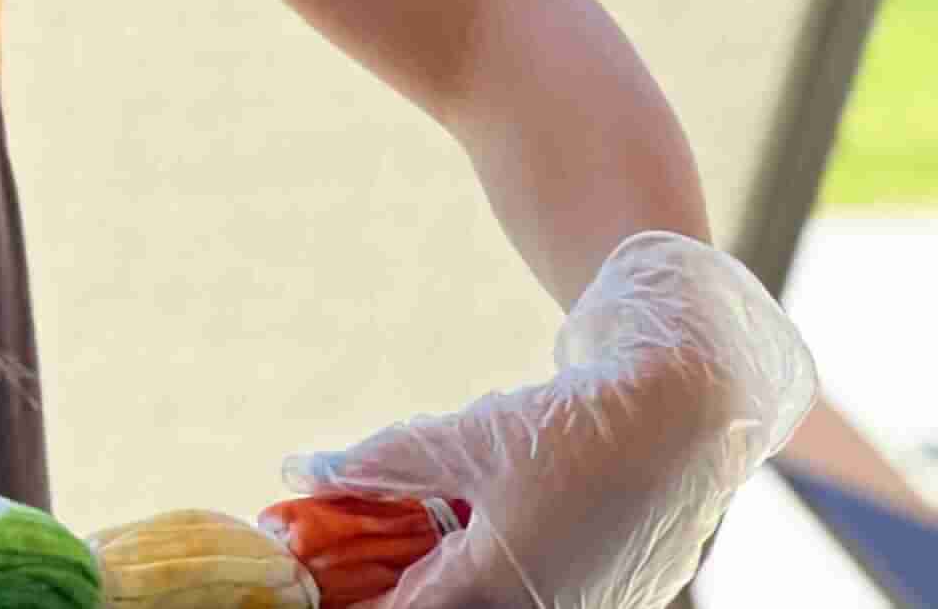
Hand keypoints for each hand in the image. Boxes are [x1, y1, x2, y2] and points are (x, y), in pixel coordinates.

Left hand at [279, 231, 817, 608]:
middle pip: (444, 605)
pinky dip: (500, 559)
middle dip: (398, 574)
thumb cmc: (573, 426)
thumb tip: (306, 472)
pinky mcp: (616, 596)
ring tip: (426, 517)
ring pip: (488, 596)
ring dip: (450, 564)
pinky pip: (535, 586)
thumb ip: (381, 464)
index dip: (349, 591)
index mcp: (497, 593)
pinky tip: (493, 512)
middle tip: (358, 537)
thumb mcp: (463, 439)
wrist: (690, 408)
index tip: (314, 573)